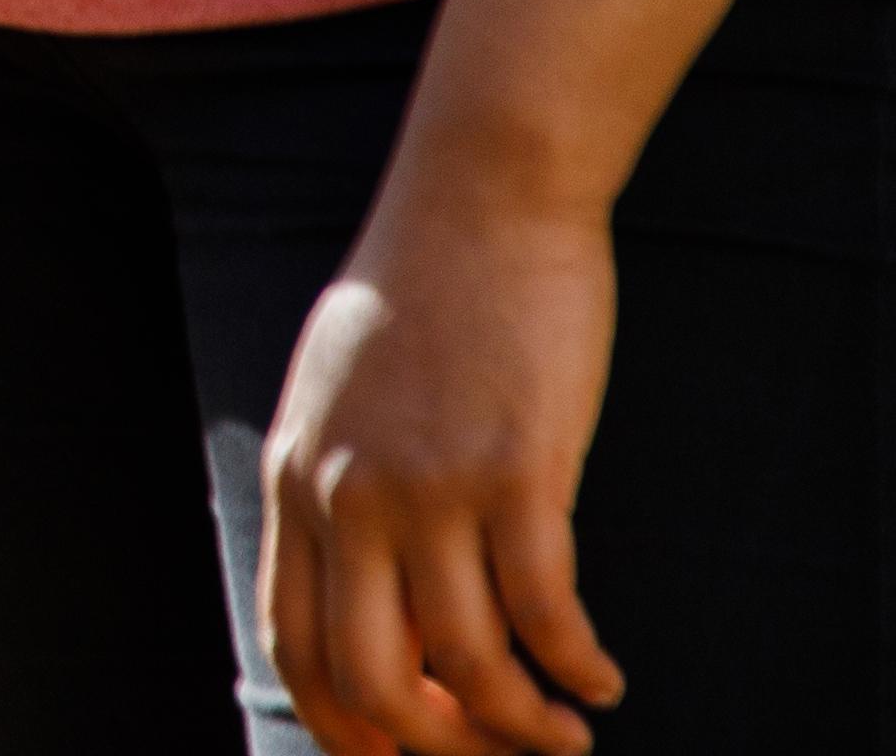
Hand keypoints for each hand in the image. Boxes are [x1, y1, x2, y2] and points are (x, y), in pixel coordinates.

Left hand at [260, 172, 626, 755]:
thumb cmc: (423, 292)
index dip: (345, 726)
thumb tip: (376, 595)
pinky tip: (600, 677)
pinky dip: (577, 669)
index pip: (294, 645)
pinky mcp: (517, 472)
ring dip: (524, 726)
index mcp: (296, 477)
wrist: (482, 195)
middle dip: (439, 747)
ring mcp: (429, 485)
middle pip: (374, 679)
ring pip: (470, 665)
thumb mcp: (339, 392)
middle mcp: (347, 493)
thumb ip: (339, 483)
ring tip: (566, 733)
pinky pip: (547, 616)